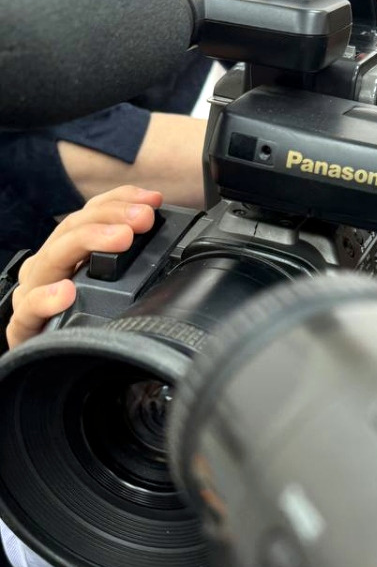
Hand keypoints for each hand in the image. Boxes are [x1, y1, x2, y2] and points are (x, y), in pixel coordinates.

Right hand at [6, 185, 161, 349]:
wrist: (48, 366)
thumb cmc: (81, 322)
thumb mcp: (109, 286)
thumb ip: (129, 264)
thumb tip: (162, 237)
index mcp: (68, 253)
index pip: (90, 215)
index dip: (119, 200)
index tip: (152, 200)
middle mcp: (49, 267)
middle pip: (73, 229)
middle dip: (111, 217)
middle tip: (143, 219)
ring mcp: (34, 293)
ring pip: (53, 258)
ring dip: (88, 242)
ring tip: (121, 239)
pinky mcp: (24, 326)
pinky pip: (30, 310)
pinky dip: (46, 299)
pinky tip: (66, 292)